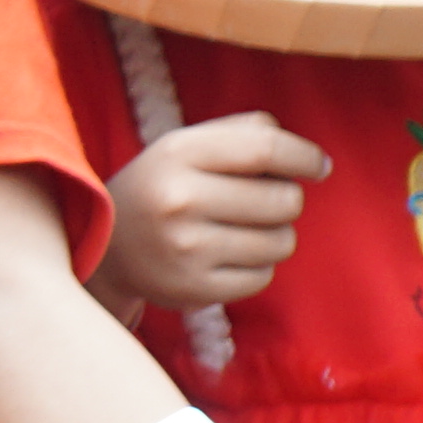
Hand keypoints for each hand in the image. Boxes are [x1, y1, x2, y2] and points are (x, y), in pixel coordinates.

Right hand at [98, 113, 326, 310]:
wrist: (103, 247)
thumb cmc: (162, 187)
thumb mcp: (186, 145)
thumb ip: (244, 133)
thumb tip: (310, 157)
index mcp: (178, 154)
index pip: (266, 148)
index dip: (305, 156)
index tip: (318, 166)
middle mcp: (178, 200)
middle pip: (285, 200)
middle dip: (285, 200)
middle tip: (261, 203)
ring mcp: (185, 248)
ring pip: (282, 242)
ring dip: (274, 235)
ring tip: (240, 231)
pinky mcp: (193, 288)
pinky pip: (264, 277)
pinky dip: (256, 267)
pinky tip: (226, 257)